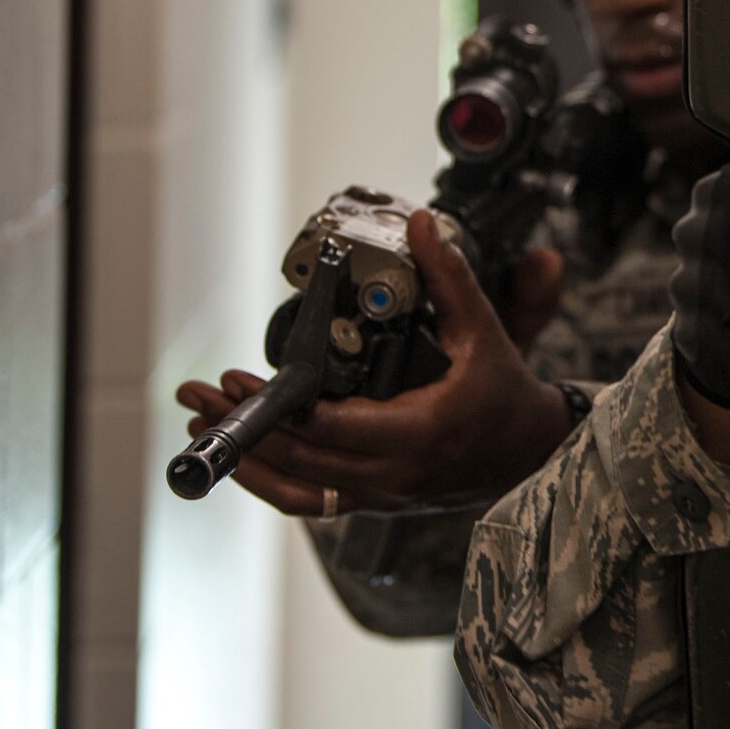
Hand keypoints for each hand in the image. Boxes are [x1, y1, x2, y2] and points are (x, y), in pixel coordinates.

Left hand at [175, 210, 573, 517]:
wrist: (530, 452)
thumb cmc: (504, 392)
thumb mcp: (483, 331)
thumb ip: (449, 279)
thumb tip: (422, 225)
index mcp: (420, 433)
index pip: (331, 426)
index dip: (278, 405)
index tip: (239, 377)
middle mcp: (395, 473)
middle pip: (300, 459)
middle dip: (243, 426)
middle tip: (201, 393)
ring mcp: (381, 495)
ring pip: (296, 488)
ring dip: (245, 460)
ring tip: (199, 424)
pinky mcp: (373, 502)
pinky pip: (310, 503)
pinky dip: (269, 484)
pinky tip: (241, 461)